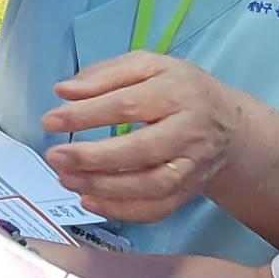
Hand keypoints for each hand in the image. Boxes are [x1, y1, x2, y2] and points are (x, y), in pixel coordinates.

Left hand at [40, 54, 251, 224]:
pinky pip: (156, 209)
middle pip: (141, 150)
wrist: (229, 124)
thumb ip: (105, 75)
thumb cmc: (180, 90)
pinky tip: (90, 201)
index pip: (127, 105)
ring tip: (67, 179)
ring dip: (104, 188)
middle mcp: (189, 131)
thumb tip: (64, 91)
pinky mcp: (188, 191)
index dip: (85, 115)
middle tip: (56, 157)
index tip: (50, 121)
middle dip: (92, 157)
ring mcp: (191, 165)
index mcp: (177, 92)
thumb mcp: (149, 66)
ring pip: (150, 185)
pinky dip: (121, 211)